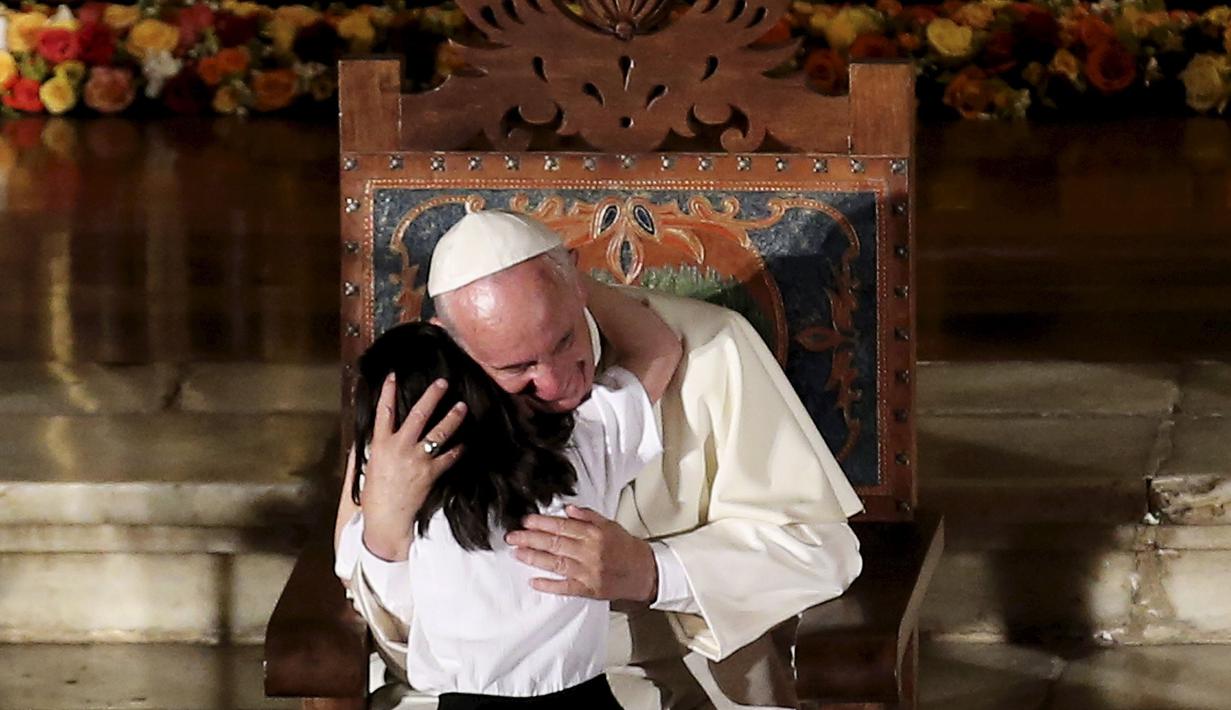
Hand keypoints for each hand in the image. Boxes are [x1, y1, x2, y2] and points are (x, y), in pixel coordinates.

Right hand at [360, 375, 464, 560]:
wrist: (386, 519)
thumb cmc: (374, 495)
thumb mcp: (368, 467)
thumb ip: (372, 448)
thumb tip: (372, 435)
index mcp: (380, 444)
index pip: (384, 411)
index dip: (388, 392)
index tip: (393, 376)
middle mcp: (399, 447)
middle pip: (418, 415)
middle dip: (432, 397)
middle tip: (443, 383)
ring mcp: (416, 459)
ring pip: (439, 433)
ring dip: (453, 418)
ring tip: (462, 407)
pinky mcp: (430, 473)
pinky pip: (449, 456)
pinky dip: (458, 449)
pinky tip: (466, 443)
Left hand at [506, 505, 657, 602]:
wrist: (645, 572)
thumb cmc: (626, 547)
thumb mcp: (609, 525)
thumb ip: (588, 516)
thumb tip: (567, 508)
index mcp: (594, 534)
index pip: (562, 526)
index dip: (542, 523)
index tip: (526, 521)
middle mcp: (590, 552)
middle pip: (555, 544)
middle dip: (530, 539)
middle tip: (512, 536)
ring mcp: (589, 572)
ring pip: (557, 564)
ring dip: (534, 558)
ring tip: (517, 553)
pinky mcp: (589, 589)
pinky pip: (566, 588)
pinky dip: (549, 584)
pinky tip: (534, 581)